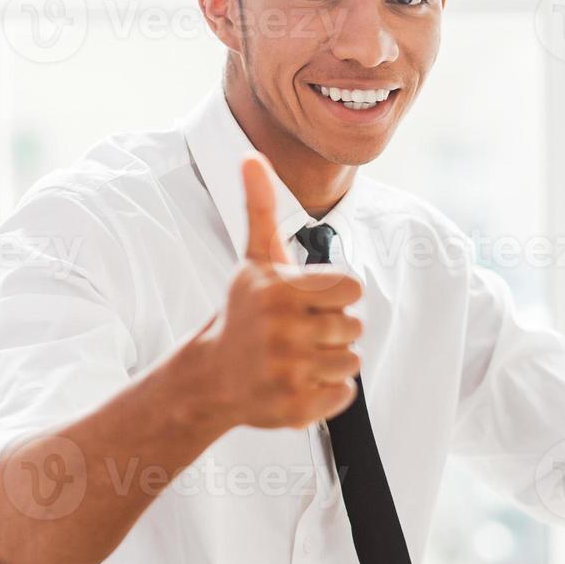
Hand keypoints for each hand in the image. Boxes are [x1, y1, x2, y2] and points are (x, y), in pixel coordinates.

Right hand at [192, 152, 363, 429]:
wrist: (210, 376)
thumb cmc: (242, 313)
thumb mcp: (254, 259)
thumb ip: (260, 207)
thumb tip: (252, 156)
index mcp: (281, 292)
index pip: (352, 290)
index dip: (335, 297)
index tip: (308, 303)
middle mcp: (283, 331)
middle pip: (354, 327)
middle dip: (332, 330)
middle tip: (297, 333)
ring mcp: (288, 372)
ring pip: (352, 361)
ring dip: (331, 361)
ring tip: (297, 357)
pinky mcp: (296, 407)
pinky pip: (344, 394)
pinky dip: (328, 393)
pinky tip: (298, 382)